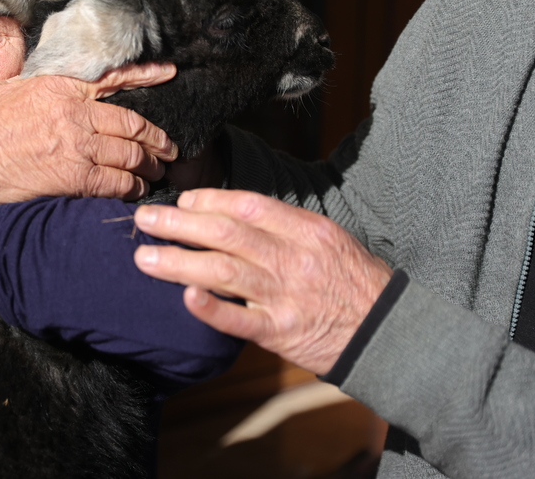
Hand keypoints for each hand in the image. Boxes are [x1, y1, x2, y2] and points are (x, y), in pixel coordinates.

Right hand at [0, 61, 180, 202]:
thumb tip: (44, 88)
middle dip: (156, 138)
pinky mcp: (74, 178)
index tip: (167, 76)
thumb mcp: (4, 90)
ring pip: (130, 155)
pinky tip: (137, 192)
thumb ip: (33, 87)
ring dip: (149, 166)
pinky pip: (116, 182)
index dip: (146, 77)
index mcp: (59, 87)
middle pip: (132, 124)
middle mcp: (75, 114)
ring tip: (157, 173)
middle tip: (168, 148)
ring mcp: (77, 146)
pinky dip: (132, 188)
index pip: (113, 80)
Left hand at [131, 188, 392, 374]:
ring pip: (223, 272)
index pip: (248, 206)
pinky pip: (239, 320)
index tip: (182, 201)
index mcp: (307, 230)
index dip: (209, 200)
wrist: (390, 332)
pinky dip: (210, 308)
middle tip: (146, 219)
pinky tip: (184, 298)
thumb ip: (285, 228)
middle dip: (179, 224)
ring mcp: (285, 297)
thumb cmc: (355, 282)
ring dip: (178, 262)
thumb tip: (234, 214)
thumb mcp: (329, 241)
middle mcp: (293, 259)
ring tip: (144, 257)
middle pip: (226, 234)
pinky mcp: (281, 333)